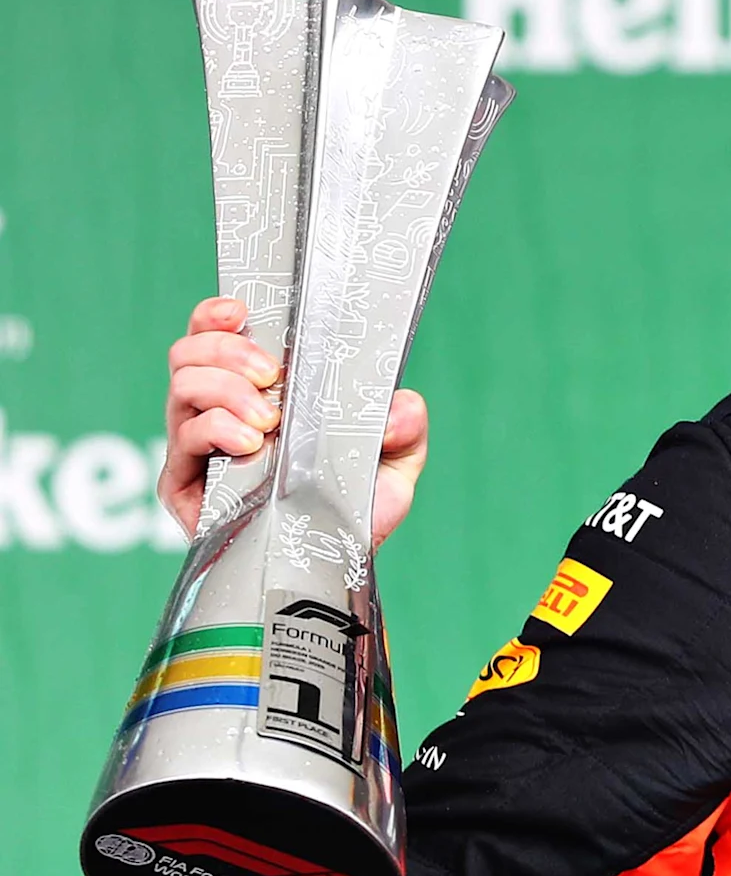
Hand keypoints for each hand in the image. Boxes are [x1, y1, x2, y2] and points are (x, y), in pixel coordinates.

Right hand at [160, 297, 430, 545]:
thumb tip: (395, 407)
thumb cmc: (359, 503)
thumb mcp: (396, 457)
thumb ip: (404, 422)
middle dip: (227, 351)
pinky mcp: (184, 487)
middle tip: (271, 375)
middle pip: (188, 354)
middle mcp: (218, 412)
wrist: (341, 564)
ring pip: (181, 388)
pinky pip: (182, 440)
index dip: (217, 314)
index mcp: (258, 392)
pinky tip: (249, 443)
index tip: (241, 310)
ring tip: (267, 419)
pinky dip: (214, 429)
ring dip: (223, 389)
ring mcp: (198, 448)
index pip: (217, 336)